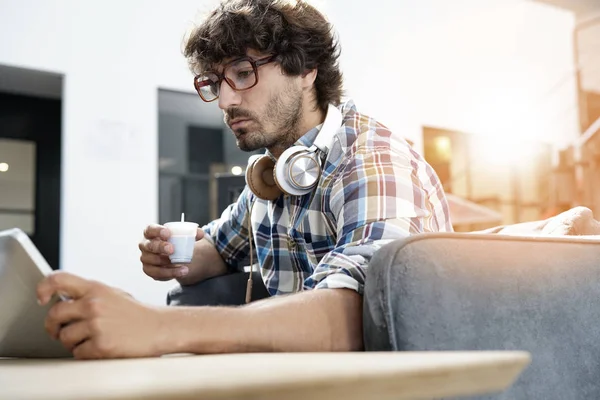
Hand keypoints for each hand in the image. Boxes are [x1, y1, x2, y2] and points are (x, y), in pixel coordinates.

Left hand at [37, 272, 168, 358]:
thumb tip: (62, 300)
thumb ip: (88, 295)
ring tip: (88, 340)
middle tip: (58, 331)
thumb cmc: (137, 314)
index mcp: (96, 288)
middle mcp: (94, 304)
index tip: (42, 299)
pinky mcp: (101, 345)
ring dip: (72, 343)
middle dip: (53, 326)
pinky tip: (99, 348)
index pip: (58, 279)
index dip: (43, 288)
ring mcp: (96, 325)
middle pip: (54, 314)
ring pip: (64, 337)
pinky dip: (85, 354)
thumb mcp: (113, 294)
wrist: (160, 328)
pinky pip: (78, 353)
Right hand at [138, 224, 203, 280]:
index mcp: (151, 233)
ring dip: (167, 263)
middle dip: (160, 247)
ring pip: (153, 261)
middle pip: (149, 246)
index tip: (168, 233)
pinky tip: (181, 271)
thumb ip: (192, 233)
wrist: (174, 256)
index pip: (150, 229)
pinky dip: (170, 273)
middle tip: (172, 249)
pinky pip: (157, 273)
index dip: (157, 231)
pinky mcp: (149, 270)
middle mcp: (145, 245)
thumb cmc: (174, 242)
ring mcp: (146, 258)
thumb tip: (199, 233)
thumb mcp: (183, 236)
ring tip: (181, 263)